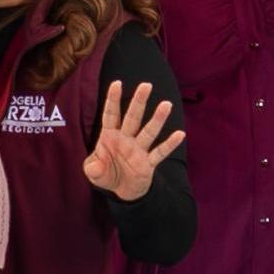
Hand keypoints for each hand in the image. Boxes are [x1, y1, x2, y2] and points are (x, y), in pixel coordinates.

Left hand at [84, 80, 184, 200]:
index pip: (111, 115)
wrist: (122, 190)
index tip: (117, 83)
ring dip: (157, 119)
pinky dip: (169, 144)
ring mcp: (138, 150)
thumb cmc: (106, 174)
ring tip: (166, 104)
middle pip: (133, 118)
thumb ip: (92, 168)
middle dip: (138, 102)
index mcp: (110, 136)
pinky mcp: (148, 163)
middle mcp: (126, 138)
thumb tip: (96, 165)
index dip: (113, 100)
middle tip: (146, 85)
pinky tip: (180, 134)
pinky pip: (160, 152)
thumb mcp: (93, 172)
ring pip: (148, 132)